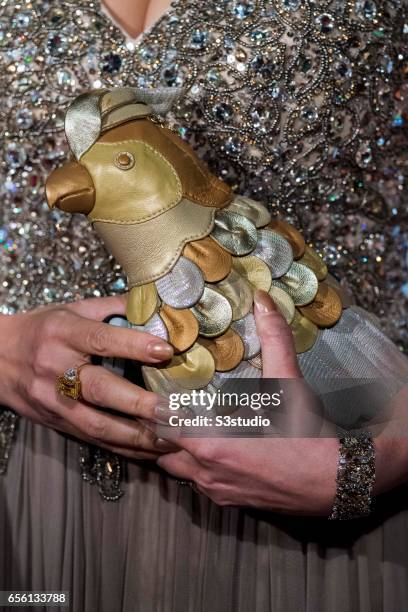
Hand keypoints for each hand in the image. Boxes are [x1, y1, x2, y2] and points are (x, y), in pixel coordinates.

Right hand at [0, 295, 176, 459]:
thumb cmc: (43, 330)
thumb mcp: (73, 310)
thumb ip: (113, 308)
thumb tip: (156, 307)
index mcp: (62, 334)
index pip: (100, 340)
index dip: (133, 346)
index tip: (166, 351)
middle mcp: (56, 369)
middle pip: (100, 390)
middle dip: (141, 404)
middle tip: (176, 411)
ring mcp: (55, 403)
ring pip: (99, 425)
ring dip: (139, 436)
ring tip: (173, 438)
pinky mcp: (58, 424)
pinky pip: (96, 441)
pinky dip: (127, 449)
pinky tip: (154, 451)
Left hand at [157, 290, 338, 515]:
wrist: (337, 482)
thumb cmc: (308, 434)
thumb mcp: (288, 384)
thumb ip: (273, 339)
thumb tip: (262, 299)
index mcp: (210, 443)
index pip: (161, 425)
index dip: (152, 406)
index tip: (149, 388)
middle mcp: (206, 472)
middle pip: (161, 451)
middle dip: (158, 429)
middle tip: (162, 405)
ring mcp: (218, 491)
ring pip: (178, 472)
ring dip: (175, 451)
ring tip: (182, 427)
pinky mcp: (233, 502)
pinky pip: (200, 487)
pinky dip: (196, 469)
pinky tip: (211, 453)